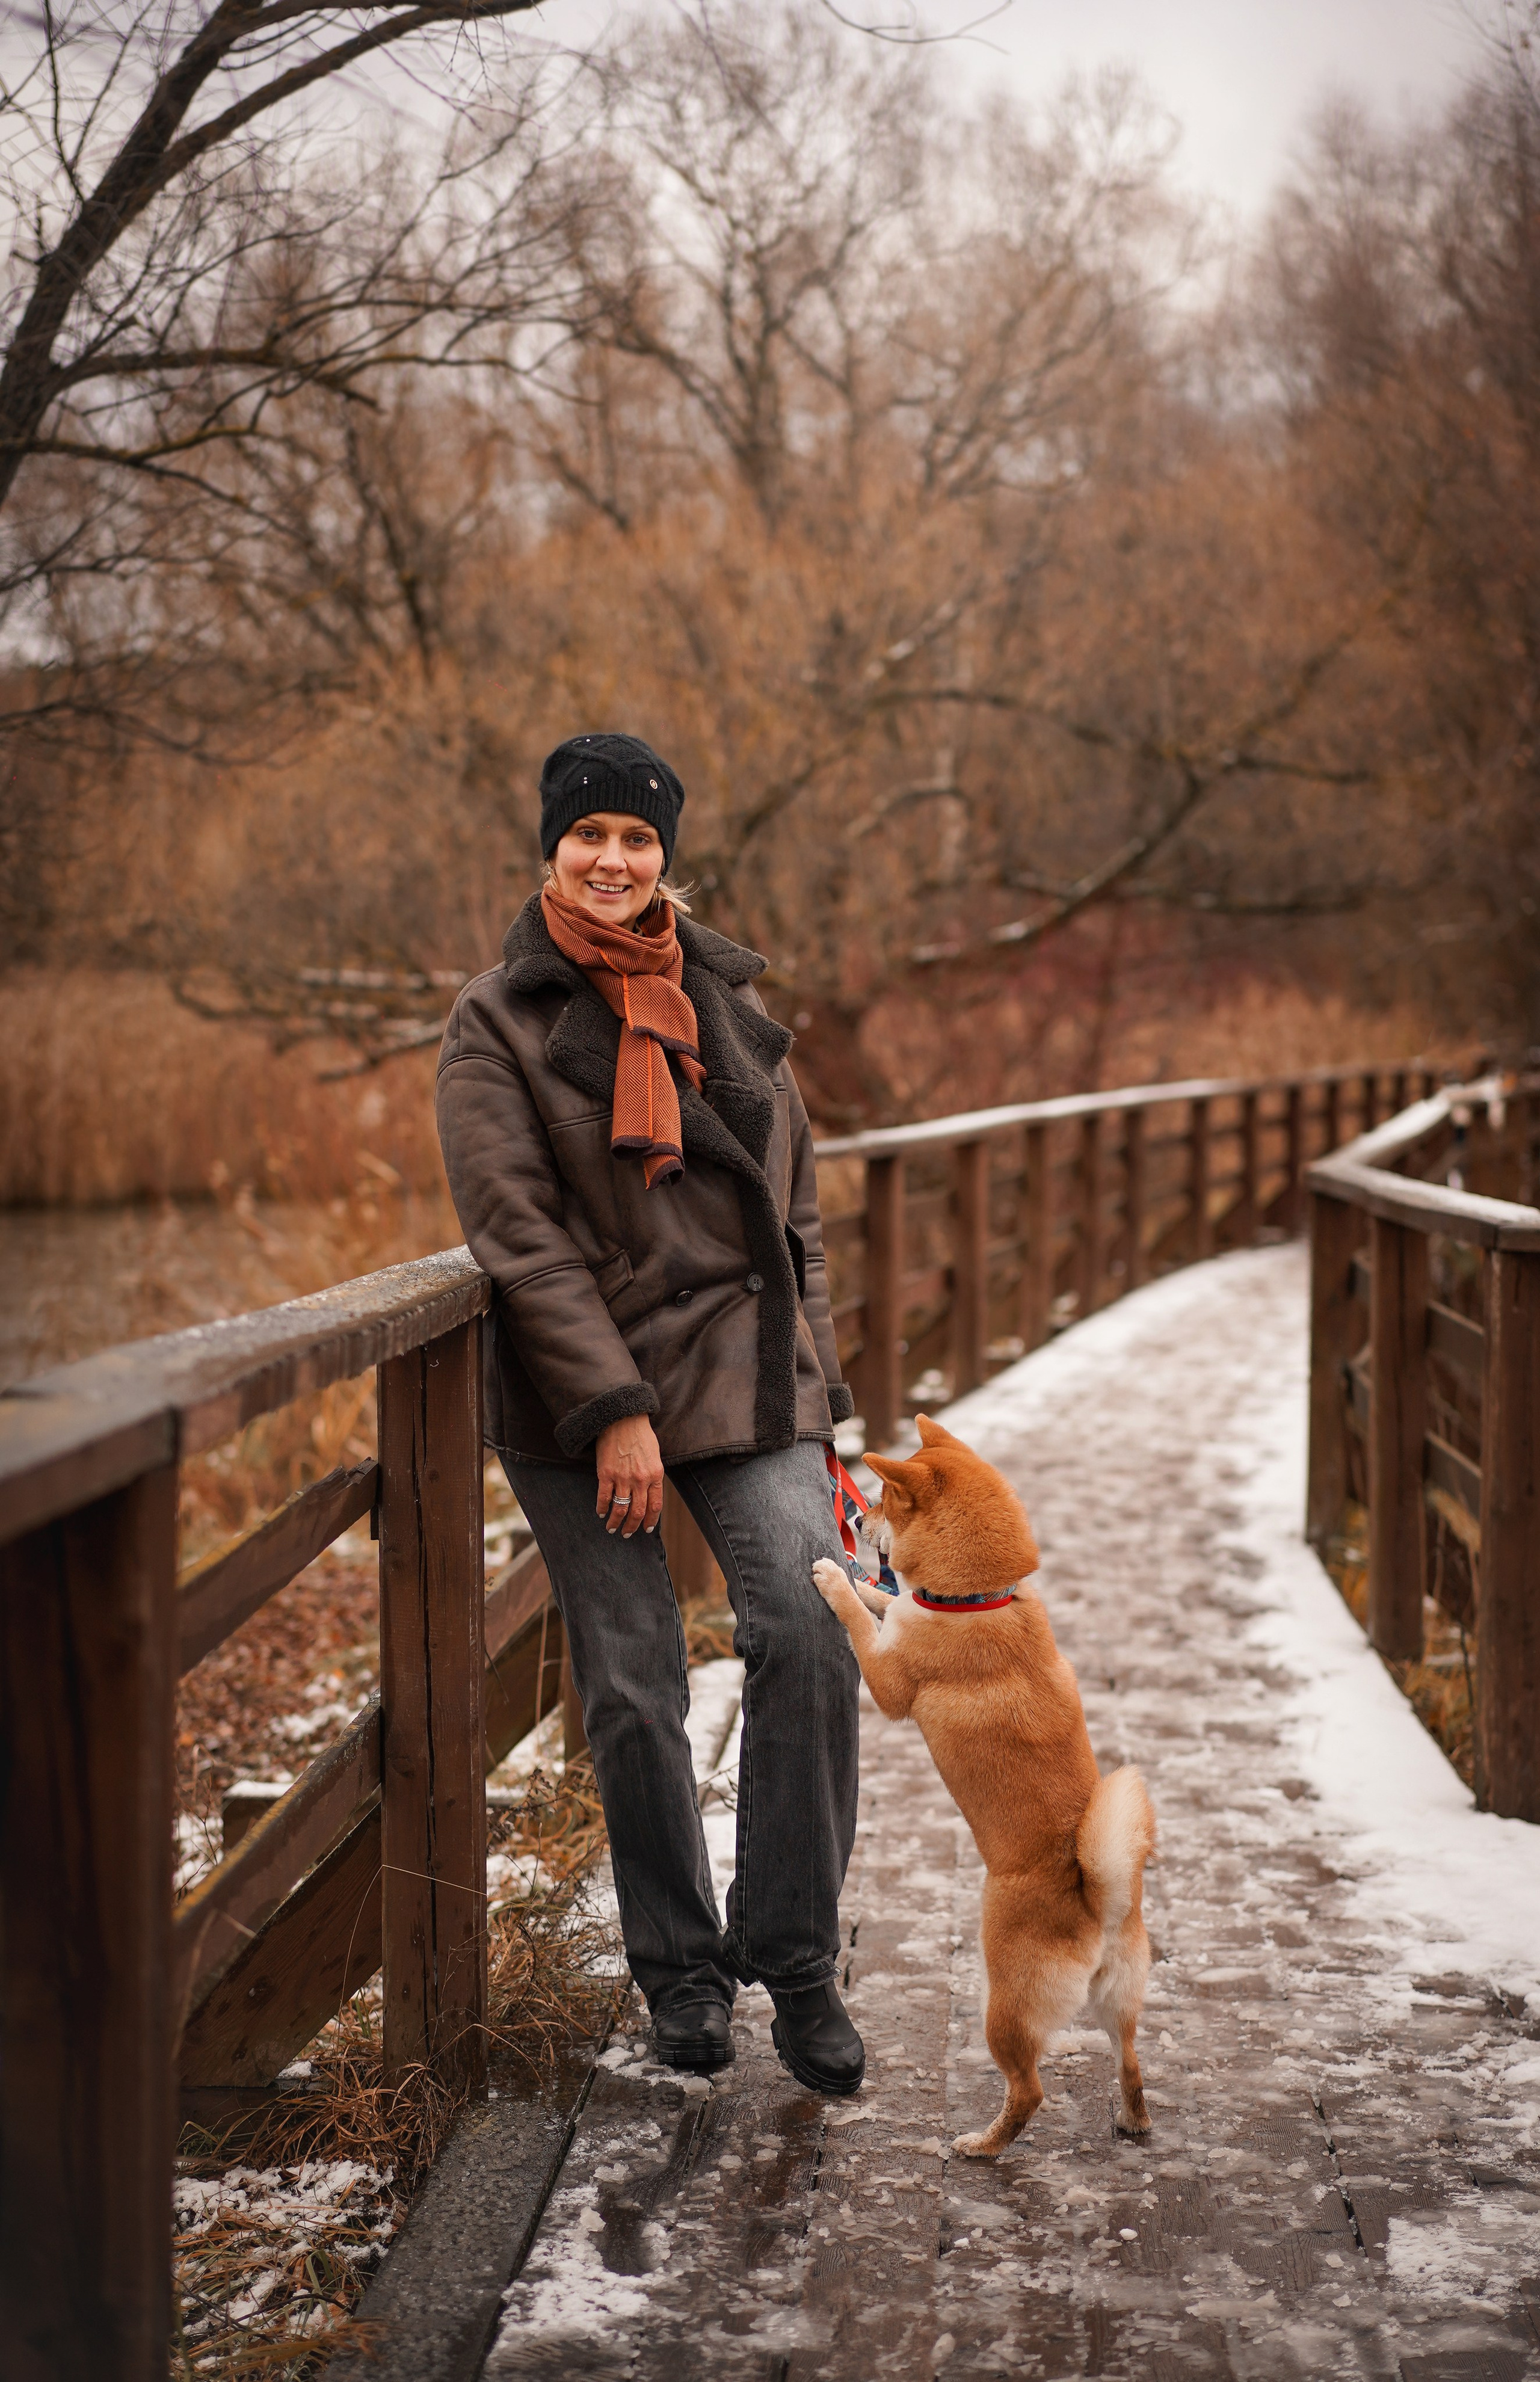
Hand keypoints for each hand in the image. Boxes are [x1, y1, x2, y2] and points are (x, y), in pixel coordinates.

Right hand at [595, 1415, 664, 1537]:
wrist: (623, 1418)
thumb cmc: (641, 1435)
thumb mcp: (655, 1456)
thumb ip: (653, 1475)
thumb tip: (649, 1493)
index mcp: (655, 1475)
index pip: (655, 1506)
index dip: (650, 1521)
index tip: (645, 1529)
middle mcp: (640, 1480)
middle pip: (637, 1512)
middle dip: (632, 1527)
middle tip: (627, 1533)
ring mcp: (622, 1478)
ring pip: (620, 1509)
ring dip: (615, 1522)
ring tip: (612, 1528)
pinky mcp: (606, 1474)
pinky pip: (604, 1497)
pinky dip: (601, 1508)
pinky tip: (600, 1513)